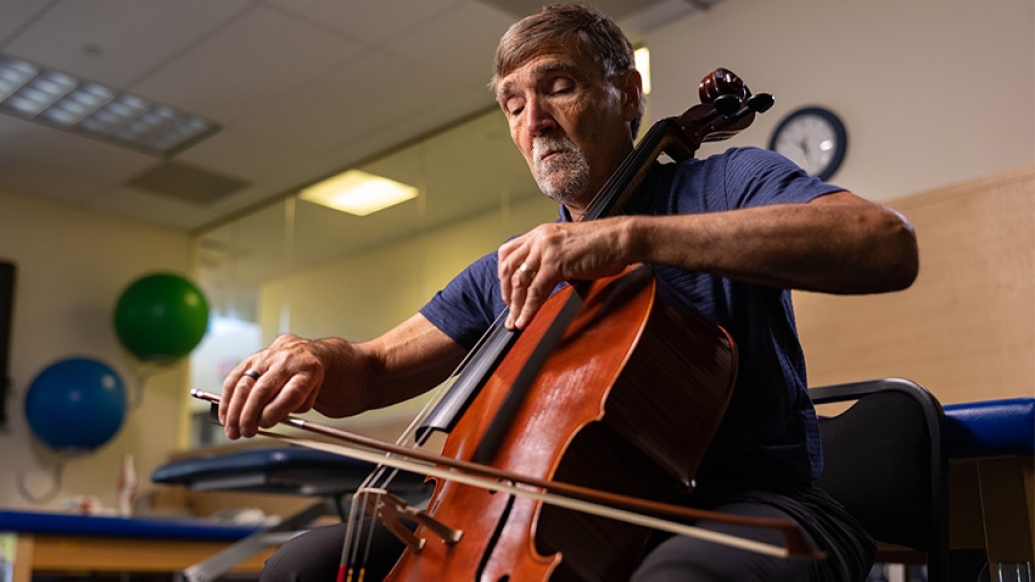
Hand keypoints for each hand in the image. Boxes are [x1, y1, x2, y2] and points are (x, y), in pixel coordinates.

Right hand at [219, 333, 324, 438]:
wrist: (300, 354)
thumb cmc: (304, 379)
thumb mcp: (309, 396)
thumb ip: (290, 409)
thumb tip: (263, 421)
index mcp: (307, 372)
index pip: (290, 393)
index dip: (275, 411)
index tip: (265, 424)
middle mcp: (286, 362)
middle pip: (263, 389)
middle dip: (250, 415)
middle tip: (246, 432)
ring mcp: (266, 359)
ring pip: (244, 385)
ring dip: (235, 411)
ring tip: (233, 430)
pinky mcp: (250, 359)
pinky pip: (233, 379)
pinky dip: (226, 401)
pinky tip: (225, 416)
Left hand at [498, 217, 633, 328]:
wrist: (622, 239)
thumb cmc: (603, 245)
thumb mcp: (569, 249)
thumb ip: (554, 262)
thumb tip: (545, 284)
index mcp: (541, 234)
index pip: (509, 252)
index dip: (504, 275)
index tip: (508, 294)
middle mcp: (539, 238)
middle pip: (508, 267)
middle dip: (506, 293)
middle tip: (510, 312)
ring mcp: (546, 249)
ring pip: (519, 282)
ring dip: (515, 306)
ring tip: (515, 322)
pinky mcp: (555, 263)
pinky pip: (536, 291)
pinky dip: (529, 309)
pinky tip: (525, 321)